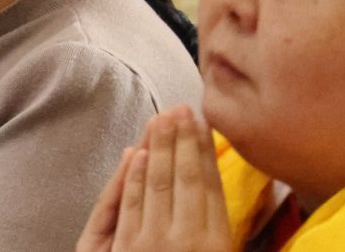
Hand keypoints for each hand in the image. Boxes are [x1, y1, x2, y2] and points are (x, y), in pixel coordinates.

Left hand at [77, 106, 230, 251]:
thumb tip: (209, 184)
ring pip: (158, 184)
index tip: (203, 123)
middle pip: (186, 177)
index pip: (211, 186)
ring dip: (159, 147)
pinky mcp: (128, 248)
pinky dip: (134, 176)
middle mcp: (189, 239)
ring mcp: (156, 243)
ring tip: (161, 118)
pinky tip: (137, 153)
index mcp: (216, 242)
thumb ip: (211, 224)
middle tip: (182, 108)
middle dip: (183, 139)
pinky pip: (131, 204)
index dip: (206, 152)